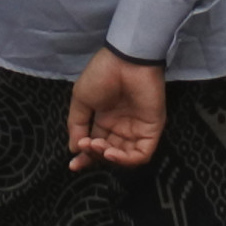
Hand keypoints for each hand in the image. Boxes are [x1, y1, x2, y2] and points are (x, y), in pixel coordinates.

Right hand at [66, 48, 163, 171]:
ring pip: (125, 157)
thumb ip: (76, 125)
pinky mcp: (151, 130)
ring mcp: (137, 129)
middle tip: (86, 146)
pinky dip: (126, 159)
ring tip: (97, 147)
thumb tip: (74, 149)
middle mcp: (121, 127)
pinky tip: (111, 153)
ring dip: (109, 158)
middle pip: (109, 153)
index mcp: (105, 119)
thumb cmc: (102, 74)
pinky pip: (141, 154)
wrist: (125, 60)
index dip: (85, 157)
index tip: (73, 165)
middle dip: (95, 155)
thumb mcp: (81, 99)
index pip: (96, 145)